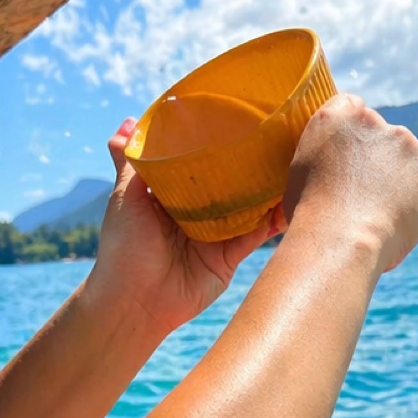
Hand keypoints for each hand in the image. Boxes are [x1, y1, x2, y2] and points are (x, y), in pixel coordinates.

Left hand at [86, 120, 281, 335]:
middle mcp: (195, 211)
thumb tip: (127, 123)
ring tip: (293, 160)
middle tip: (275, 133)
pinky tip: (293, 199)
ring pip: (248, 205)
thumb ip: (130, 161)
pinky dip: (275, 219)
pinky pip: (256, 234)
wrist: (134, 302)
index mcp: (171, 193)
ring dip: (269, 187)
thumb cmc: (123, 247)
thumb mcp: (125, 197)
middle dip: (249, 162)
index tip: (237, 115)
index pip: (197, 160)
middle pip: (228, 181)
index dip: (215, 141)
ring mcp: (216, 234)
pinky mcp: (230, 256)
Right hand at [283, 95, 417, 271]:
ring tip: (380, 212)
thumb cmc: (311, 214)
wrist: (342, 239)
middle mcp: (375, 120)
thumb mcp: (302, 168)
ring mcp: (405, 142)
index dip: (352, 138)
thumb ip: (325, 150)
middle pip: (382, 136)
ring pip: (407, 158)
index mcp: (339, 114)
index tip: (349, 163)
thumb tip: (338, 161)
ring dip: (400, 178)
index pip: (351, 108)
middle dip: (378, 160)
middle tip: (364, 196)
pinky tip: (398, 216)